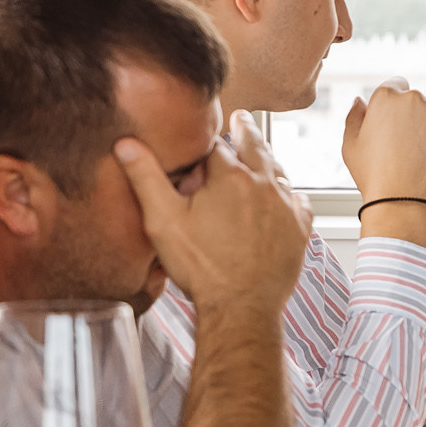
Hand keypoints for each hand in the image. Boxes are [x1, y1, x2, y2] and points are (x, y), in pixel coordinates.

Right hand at [116, 115, 312, 313]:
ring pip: (278, 172)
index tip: (203, 149)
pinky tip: (283, 195)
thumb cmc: (202, 267)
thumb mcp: (163, 221)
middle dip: (245, 131)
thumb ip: (146, 178)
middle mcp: (264, 184)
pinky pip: (297, 200)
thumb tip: (126, 144)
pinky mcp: (299, 229)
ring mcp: (285, 207)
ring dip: (267, 161)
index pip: (218, 146)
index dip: (207, 148)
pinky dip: (288, 193)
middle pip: (255, 147)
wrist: (241, 307)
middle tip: (242, 119)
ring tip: (260, 154)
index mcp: (232, 176)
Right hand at [339, 79, 425, 211]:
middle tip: (406, 147)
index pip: (396, 85)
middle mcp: (414, 98)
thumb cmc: (374, 177)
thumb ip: (355, 117)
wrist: (403, 203)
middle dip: (414, 117)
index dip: (395, 106)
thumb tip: (360, 100)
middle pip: (417, 101)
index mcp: (387, 96)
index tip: (396, 124)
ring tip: (421, 155)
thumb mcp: (351, 145)